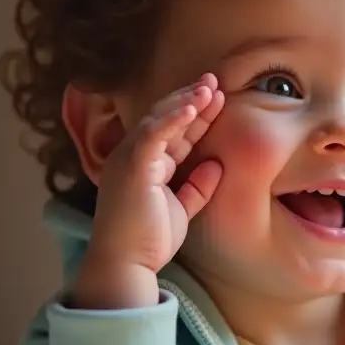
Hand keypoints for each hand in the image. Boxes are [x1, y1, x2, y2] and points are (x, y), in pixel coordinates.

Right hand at [73, 74, 224, 308]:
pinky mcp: (132, 166)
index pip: (173, 131)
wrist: (127, 263)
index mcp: (146, 164)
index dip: (195, 114)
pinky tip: (192, 106)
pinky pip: (153, 135)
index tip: (218, 98)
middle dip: (191, 97)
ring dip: (185, 101)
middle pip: (166, 118)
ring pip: (159, 119)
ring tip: (209, 87)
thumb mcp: (181, 209)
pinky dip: (172, 119)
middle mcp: (134, 155)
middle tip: (215, 80)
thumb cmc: (149, 241)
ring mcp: (130, 158)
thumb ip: (196, 188)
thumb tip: (215, 166)